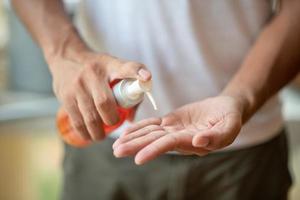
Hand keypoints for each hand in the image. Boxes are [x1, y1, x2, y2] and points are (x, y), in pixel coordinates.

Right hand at [50, 52, 150, 140]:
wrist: (66, 56)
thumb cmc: (97, 68)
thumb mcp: (113, 67)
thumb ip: (127, 89)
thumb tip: (131, 119)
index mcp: (110, 65)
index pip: (126, 67)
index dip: (137, 72)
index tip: (146, 77)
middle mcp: (93, 75)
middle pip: (105, 103)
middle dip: (112, 119)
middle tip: (113, 122)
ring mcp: (77, 86)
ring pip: (90, 117)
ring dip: (98, 132)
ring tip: (101, 135)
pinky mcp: (65, 97)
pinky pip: (77, 122)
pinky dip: (85, 133)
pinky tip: (90, 135)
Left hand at [113, 96, 242, 164]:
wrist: (226, 107)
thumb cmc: (230, 117)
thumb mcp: (230, 125)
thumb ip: (217, 136)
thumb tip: (198, 142)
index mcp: (193, 141)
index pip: (170, 145)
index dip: (154, 150)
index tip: (138, 159)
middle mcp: (180, 139)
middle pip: (154, 141)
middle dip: (136, 147)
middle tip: (116, 152)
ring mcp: (174, 130)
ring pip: (150, 134)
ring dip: (133, 138)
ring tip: (116, 145)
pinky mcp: (171, 121)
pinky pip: (153, 124)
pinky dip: (139, 127)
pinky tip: (126, 132)